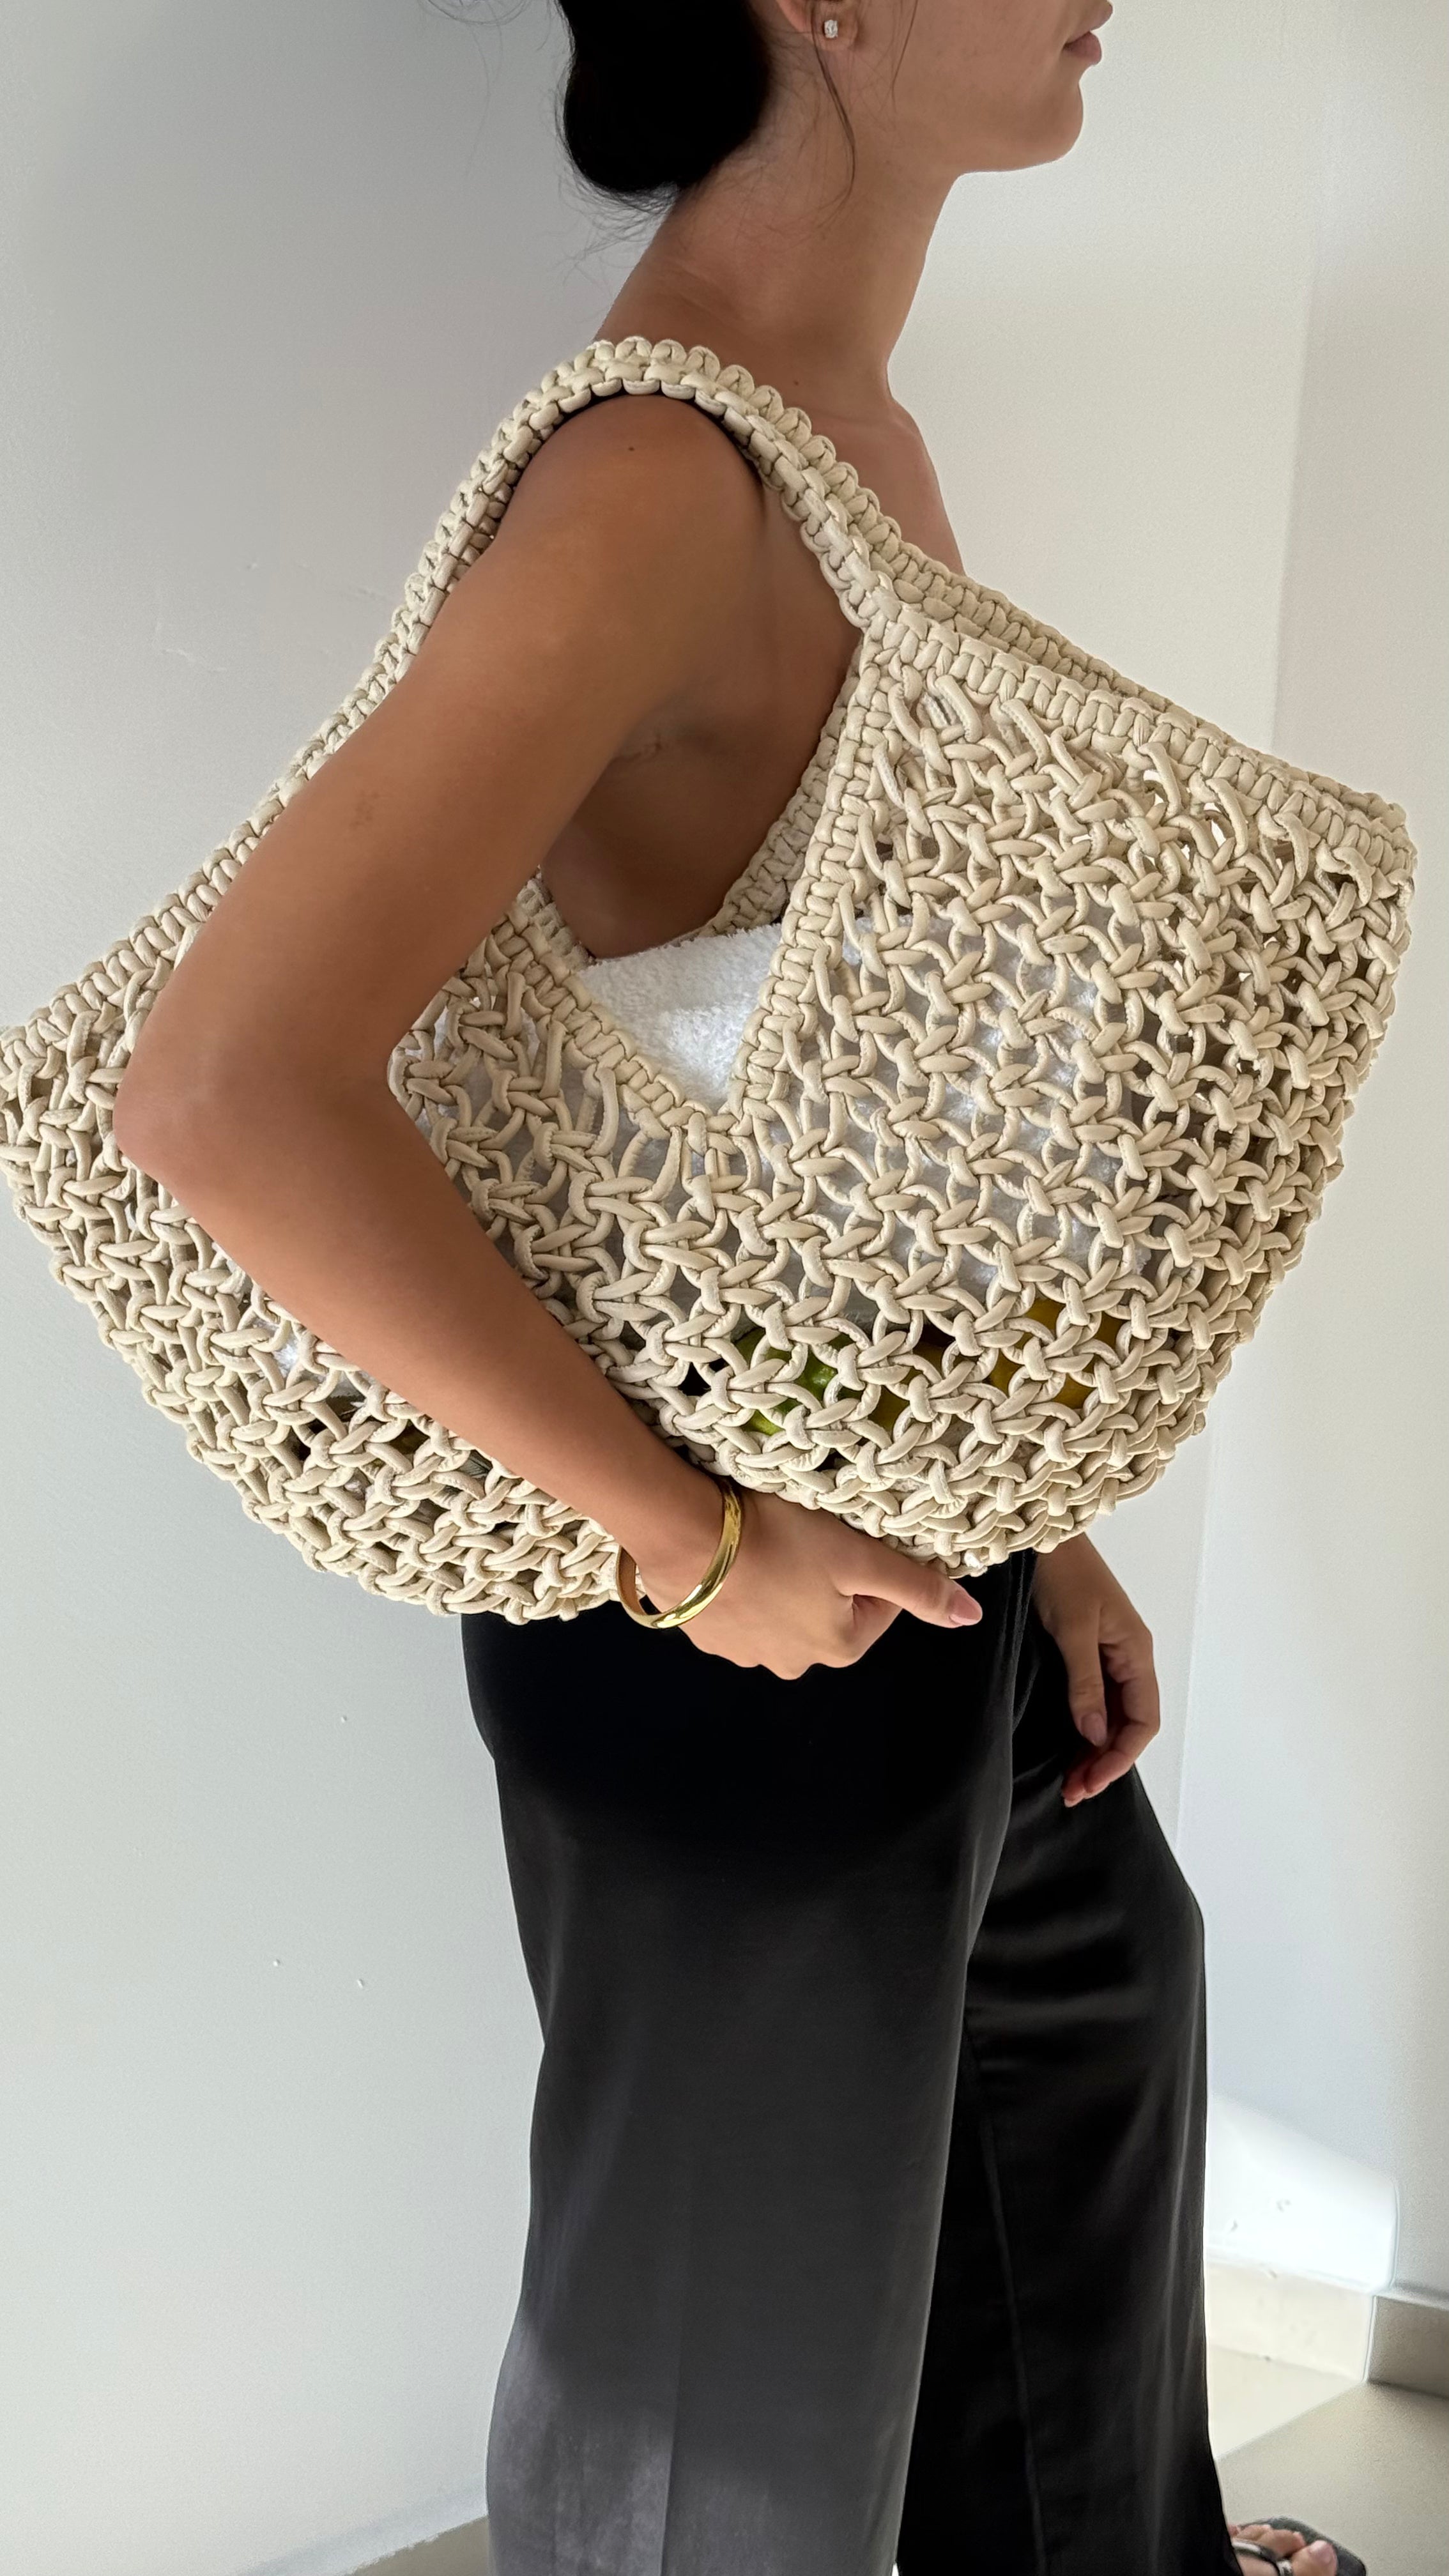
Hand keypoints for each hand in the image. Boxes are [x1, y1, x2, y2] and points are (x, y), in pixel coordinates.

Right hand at [631, 1487, 980, 1679]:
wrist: (686, 1533)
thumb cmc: (781, 1539)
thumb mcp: (859, 1556)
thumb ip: (918, 1587)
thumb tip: (971, 1617)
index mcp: (838, 1647)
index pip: (880, 1607)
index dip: (871, 1566)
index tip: (848, 1536)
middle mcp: (792, 1663)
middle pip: (829, 1612)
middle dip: (825, 1577)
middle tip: (807, 1535)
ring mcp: (743, 1653)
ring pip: (782, 1611)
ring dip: (782, 1582)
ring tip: (766, 1541)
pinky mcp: (704, 1635)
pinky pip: (739, 1609)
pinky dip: (743, 1586)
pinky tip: (734, 1556)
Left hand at [1030, 1535, 1158, 1805]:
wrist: (1039, 1533)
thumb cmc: (1061, 1571)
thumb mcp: (1073, 1628)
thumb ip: (1085, 1681)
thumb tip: (1094, 1733)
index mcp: (1136, 1651)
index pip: (1142, 1720)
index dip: (1120, 1757)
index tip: (1089, 1782)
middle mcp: (1127, 1657)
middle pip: (1128, 1724)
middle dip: (1104, 1762)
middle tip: (1071, 1792)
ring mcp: (1107, 1654)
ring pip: (1110, 1717)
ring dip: (1093, 1750)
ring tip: (1068, 1780)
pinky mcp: (1084, 1651)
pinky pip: (1093, 1700)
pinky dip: (1082, 1728)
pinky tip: (1066, 1746)